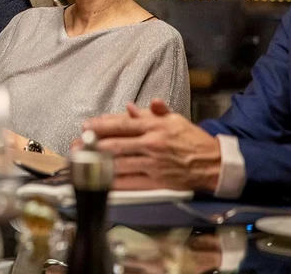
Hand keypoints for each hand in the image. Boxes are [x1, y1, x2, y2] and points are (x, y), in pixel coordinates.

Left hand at [80, 99, 220, 192]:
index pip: (122, 125)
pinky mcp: (157, 182)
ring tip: (81, 161)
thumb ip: (151, 114)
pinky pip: (131, 183)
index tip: (85, 126)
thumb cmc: (191, 140)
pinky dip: (113, 181)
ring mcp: (153, 165)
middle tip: (76, 145)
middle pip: (116, 145)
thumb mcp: (174, 120)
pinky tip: (100, 180)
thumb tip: (130, 108)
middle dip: (92, 145)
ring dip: (97, 163)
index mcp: (154, 127)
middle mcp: (152, 145)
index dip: (101, 125)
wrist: (214, 163)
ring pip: (120, 164)